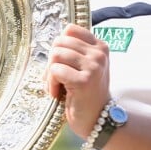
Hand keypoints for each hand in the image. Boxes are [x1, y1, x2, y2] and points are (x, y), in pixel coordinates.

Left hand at [45, 23, 110, 138]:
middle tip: (56, 78)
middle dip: (52, 61)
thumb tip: (53, 42)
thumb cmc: (87, 93)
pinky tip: (58, 94)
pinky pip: (55, 71)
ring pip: (56, 55)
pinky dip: (51, 84)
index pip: (70, 29)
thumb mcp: (86, 67)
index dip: (60, 46)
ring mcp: (93, 66)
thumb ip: (75, 51)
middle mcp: (99, 54)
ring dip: (50, 74)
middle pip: (59, 42)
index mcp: (100, 46)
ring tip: (57, 86)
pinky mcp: (84, 81)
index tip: (62, 63)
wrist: (98, 120)